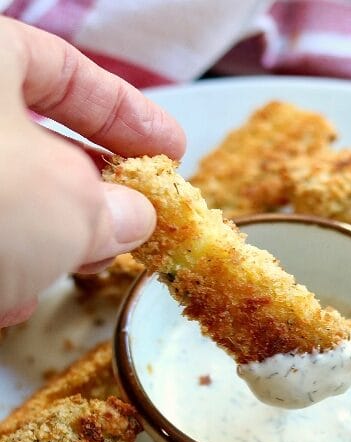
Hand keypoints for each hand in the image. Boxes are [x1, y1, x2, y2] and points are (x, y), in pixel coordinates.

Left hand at [0, 17, 185, 326]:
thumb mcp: (69, 205)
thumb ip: (114, 208)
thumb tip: (133, 215)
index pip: (69, 72)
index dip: (132, 116)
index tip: (172, 152)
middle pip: (32, 140)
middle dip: (86, 194)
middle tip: (130, 227)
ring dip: (40, 241)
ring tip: (66, 274)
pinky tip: (3, 299)